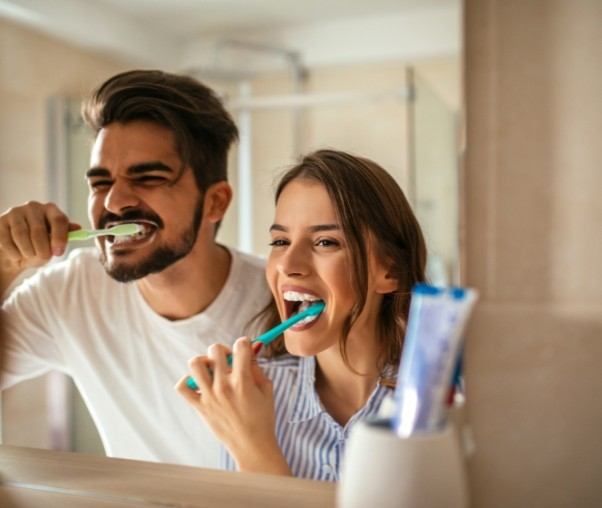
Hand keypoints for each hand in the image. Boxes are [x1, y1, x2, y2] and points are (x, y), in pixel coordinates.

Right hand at [0, 201, 79, 270]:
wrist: (16, 253)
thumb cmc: (40, 246)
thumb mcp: (55, 242)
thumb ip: (65, 236)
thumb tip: (78, 228)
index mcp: (51, 210)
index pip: (59, 220)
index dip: (59, 237)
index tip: (58, 253)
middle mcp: (33, 207)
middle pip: (39, 230)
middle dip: (42, 249)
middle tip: (44, 257)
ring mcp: (15, 212)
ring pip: (21, 235)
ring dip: (27, 251)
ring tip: (30, 256)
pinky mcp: (0, 221)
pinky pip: (6, 240)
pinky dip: (14, 252)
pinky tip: (17, 255)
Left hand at [176, 337, 290, 475]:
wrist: (252, 446)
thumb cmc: (263, 417)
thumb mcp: (266, 388)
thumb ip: (257, 367)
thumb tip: (250, 349)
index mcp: (243, 380)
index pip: (240, 346)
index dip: (244, 343)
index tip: (245, 347)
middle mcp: (223, 386)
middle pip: (215, 350)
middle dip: (224, 350)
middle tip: (229, 360)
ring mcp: (209, 396)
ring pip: (195, 363)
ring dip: (204, 361)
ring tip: (212, 369)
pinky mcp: (200, 407)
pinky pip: (182, 387)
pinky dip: (188, 381)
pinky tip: (199, 383)